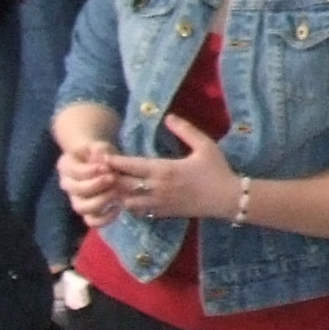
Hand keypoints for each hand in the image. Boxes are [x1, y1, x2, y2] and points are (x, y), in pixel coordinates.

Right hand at [57, 135, 128, 226]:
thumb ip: (100, 150)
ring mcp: (76, 200)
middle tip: (113, 178)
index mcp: (65, 165)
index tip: (107, 167)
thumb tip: (102, 159)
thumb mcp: (101, 147)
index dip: (91, 170)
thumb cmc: (100, 153)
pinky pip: (92, 221)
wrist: (103, 163)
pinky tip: (118, 207)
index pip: (74, 171)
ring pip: (81, 208)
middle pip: (76, 190)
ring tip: (116, 192)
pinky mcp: (88, 212)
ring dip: (100, 201)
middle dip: (96, 185)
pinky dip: (105, 218)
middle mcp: (67, 184)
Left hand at [104, 115, 239, 222]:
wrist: (228, 199)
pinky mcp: (164, 213)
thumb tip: (168, 117)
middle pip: (123, 184)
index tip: (103, 157)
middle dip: (110, 177)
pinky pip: (139, 212)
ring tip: (112, 185)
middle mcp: (158, 187)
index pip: (131, 166)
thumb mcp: (205, 145)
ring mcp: (160, 203)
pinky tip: (129, 198)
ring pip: (128, 201)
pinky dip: (130, 205)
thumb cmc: (217, 170)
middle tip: (100, 171)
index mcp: (165, 169)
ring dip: (119, 193)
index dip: (115, 161)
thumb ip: (185, 130)